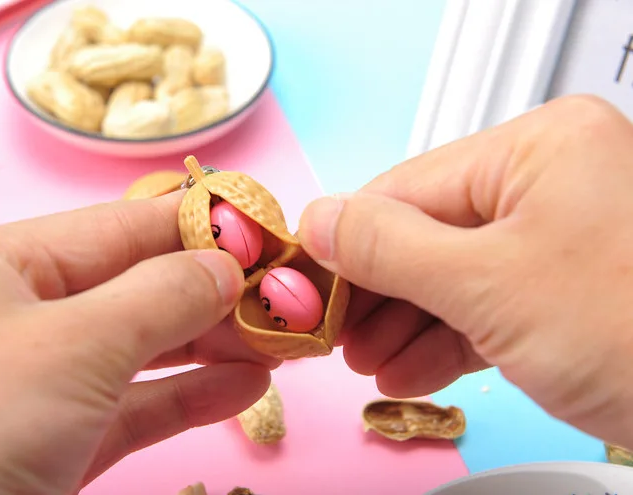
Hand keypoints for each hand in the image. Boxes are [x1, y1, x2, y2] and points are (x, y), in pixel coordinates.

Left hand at [0, 191, 278, 494]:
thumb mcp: (71, 346)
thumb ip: (160, 297)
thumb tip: (227, 264)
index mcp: (2, 265)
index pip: (121, 226)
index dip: (198, 224)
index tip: (266, 227)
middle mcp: (18, 315)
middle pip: (137, 288)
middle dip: (215, 292)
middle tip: (288, 295)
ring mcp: (37, 383)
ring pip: (141, 349)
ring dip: (212, 345)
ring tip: (279, 342)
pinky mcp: (53, 444)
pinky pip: (133, 406)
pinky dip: (189, 397)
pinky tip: (245, 387)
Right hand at [298, 95, 632, 448]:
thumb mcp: (491, 285)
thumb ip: (392, 248)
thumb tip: (322, 221)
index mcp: (540, 147)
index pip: (409, 186)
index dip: (349, 239)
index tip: (307, 279)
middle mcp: (551, 181)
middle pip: (428, 232)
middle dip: (378, 291)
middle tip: (335, 331)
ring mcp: (560, 238)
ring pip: (453, 274)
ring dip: (405, 322)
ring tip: (368, 362)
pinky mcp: (566, 290)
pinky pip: (487, 304)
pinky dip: (445, 338)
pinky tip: (409, 369)